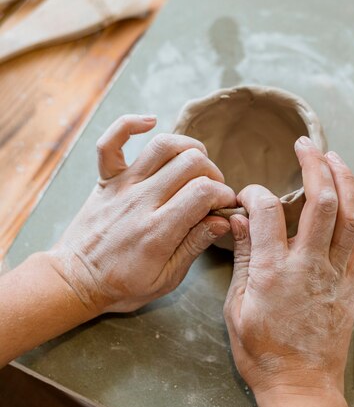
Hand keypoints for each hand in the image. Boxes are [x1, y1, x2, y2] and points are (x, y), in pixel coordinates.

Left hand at [46, 114, 235, 314]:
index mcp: (158, 231)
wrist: (75, 281)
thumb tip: (222, 220)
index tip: (225, 204)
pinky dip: (129, 124)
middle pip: (190, 163)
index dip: (223, 194)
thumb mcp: (166, 280)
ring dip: (189, 147)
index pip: (203, 193)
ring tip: (197, 164)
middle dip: (213, 173)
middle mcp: (141, 201)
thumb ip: (194, 246)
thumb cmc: (121, 285)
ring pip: (162, 145)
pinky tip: (150, 121)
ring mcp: (122, 186)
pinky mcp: (107, 179)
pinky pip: (111, 142)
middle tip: (213, 190)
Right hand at [223, 137, 353, 406]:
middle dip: (314, 165)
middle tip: (305, 144)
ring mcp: (334, 273)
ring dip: (343, 180)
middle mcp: (307, 265)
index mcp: (271, 271)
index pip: (266, 211)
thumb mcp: (236, 308)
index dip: (255, 192)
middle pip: (319, 202)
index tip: (247, 194)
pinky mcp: (350, 283)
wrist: (301, 387)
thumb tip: (238, 219)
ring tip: (334, 156)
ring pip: (348, 215)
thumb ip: (242, 258)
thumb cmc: (262, 352)